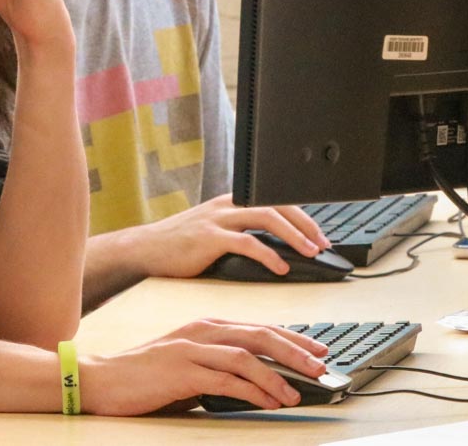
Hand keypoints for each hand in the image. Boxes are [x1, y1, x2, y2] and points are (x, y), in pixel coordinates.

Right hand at [80, 319, 329, 414]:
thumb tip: (258, 381)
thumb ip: (220, 364)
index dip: (293, 338)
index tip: (318, 349)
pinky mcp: (182, 372)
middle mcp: (203, 332)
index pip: (259, 327)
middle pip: (260, 335)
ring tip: (299, 390)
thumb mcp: (189, 362)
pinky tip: (269, 401)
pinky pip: (227, 380)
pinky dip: (253, 391)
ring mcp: (192, 350)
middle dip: (296, 351)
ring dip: (279, 375)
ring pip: (248, 355)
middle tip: (321, 366)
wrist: (103, 379)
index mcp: (206, 326)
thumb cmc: (145, 374)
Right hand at [127, 194, 329, 277]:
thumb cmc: (178, 246)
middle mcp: (227, 205)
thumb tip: (274, 250)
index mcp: (231, 202)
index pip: (275, 200)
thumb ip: (239, 234)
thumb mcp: (213, 233)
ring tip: (310, 252)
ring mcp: (218, 219)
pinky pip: (246, 243)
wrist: (144, 250)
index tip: (319, 235)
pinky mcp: (209, 238)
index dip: (301, 216)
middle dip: (305, 223)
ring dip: (294, 235)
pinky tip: (280, 267)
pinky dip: (268, 255)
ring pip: (266, 217)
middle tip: (323, 243)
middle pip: (276, 204)